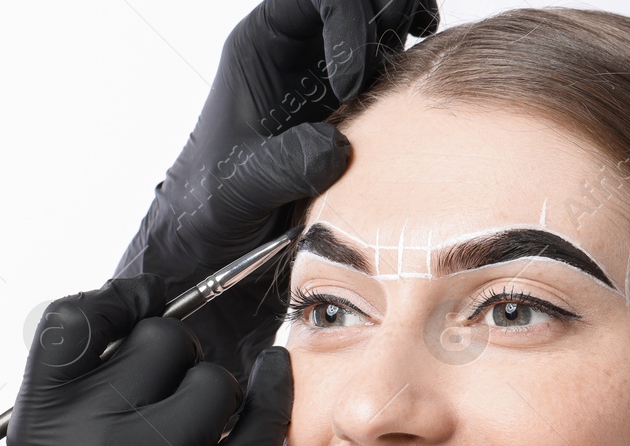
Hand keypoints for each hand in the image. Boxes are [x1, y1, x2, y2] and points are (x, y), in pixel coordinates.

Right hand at [0, 274, 292, 445]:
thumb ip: (85, 395)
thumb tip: (153, 315)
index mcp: (38, 428)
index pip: (73, 320)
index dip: (116, 302)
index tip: (144, 304)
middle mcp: (87, 444)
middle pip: (158, 340)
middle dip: (176, 356)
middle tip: (175, 393)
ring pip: (213, 378)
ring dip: (218, 393)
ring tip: (201, 433)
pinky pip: (258, 419)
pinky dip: (273, 392)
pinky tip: (276, 378)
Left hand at [116, 0, 439, 377]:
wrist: (217, 240)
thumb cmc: (210, 207)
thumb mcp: (238, 189)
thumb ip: (283, 166)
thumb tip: (336, 150)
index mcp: (260, 48)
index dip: (344, 22)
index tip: (349, 85)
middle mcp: (296, 51)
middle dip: (380, 12)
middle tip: (399, 49)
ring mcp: (326, 73)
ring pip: (374, 20)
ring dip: (399, 25)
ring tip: (419, 44)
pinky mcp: (351, 104)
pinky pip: (387, 62)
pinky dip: (409, 60)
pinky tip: (418, 78)